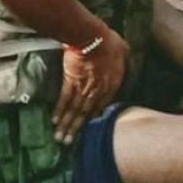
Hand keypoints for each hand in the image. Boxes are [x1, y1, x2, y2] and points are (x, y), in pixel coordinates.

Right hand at [53, 29, 128, 145]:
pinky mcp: (69, 82)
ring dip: (67, 125)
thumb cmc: (109, 42)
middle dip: (77, 129)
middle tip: (69, 143)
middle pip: (87, 113)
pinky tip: (54, 121)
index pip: (104, 106)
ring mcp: (83, 88)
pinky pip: (64, 99)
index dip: (96, 118)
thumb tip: (127, 62)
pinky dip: (59, 111)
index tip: (90, 129)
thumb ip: (125, 61)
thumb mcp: (124, 51)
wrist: (92, 38)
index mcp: (112, 85)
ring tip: (60, 138)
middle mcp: (97, 91)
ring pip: (74, 110)